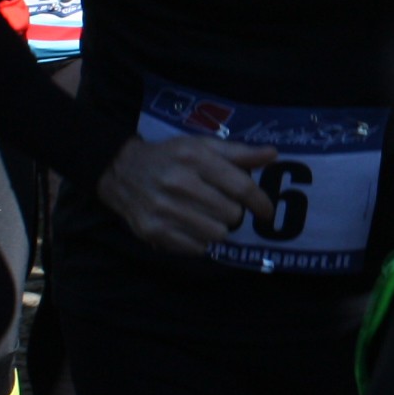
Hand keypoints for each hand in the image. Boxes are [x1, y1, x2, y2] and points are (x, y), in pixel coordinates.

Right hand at [97, 135, 276, 255]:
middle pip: (232, 214)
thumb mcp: (201, 146)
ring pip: (217, 234)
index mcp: (195, 158)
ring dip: (218, 228)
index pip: (241, 187)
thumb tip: (272, 155)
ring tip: (207, 216)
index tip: (266, 211)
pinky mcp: (154, 231)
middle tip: (223, 206)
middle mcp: (179, 183)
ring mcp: (164, 209)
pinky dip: (200, 241)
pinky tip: (191, 226)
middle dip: (234, 212)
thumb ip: (238, 153)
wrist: (120, 170)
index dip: (260, 202)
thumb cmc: (169, 157)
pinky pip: (197, 248)